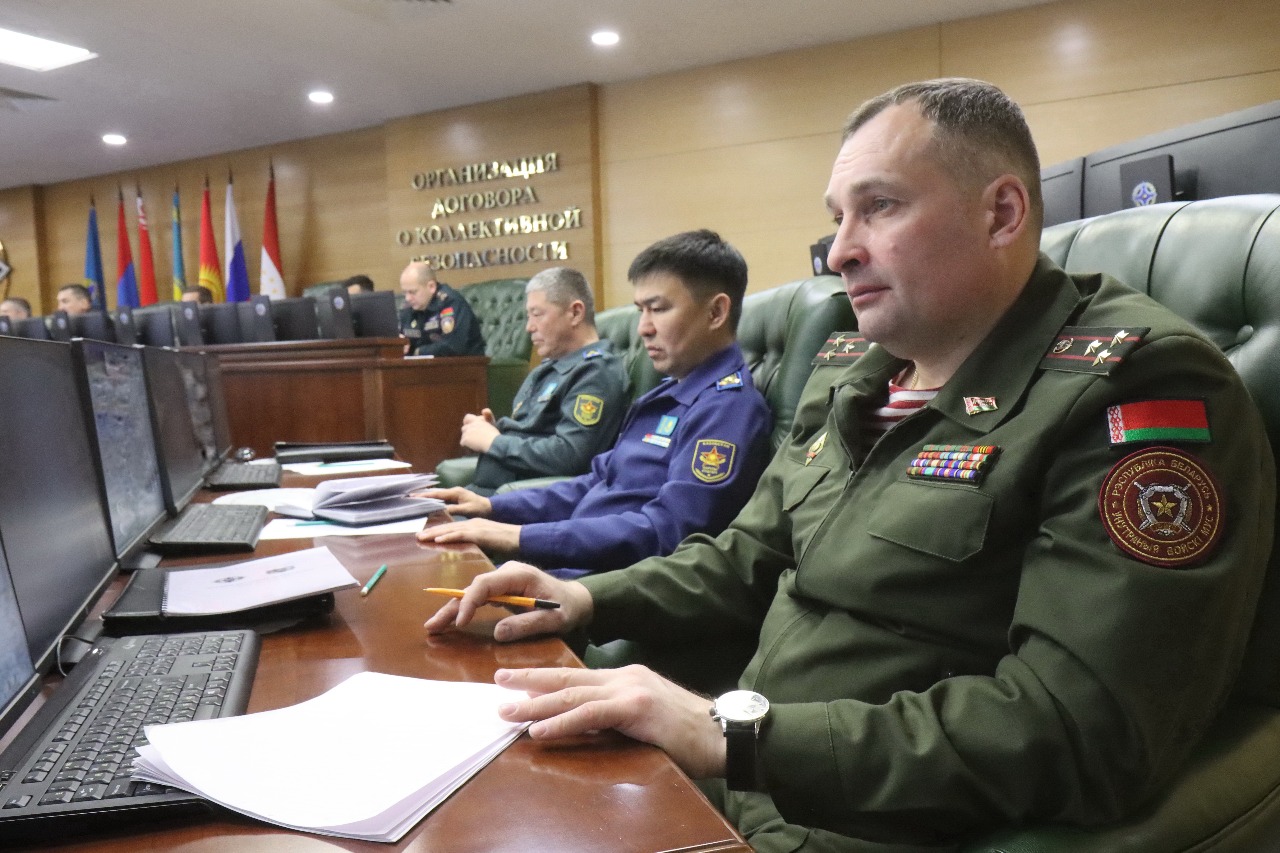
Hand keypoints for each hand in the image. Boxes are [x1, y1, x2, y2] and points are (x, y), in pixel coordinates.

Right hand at [413, 486, 490, 516]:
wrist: (489, 507)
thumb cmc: (480, 509)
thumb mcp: (467, 510)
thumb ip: (454, 509)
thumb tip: (441, 509)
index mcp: (455, 492)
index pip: (437, 494)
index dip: (425, 495)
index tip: (413, 496)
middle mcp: (453, 491)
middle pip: (435, 492)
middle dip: (422, 494)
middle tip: (410, 496)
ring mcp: (454, 494)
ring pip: (437, 495)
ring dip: (427, 496)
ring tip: (414, 498)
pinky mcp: (454, 498)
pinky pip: (441, 498)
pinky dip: (433, 499)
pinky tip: (427, 502)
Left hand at [417, 518, 520, 552]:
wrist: (522, 537)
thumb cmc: (508, 543)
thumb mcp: (488, 544)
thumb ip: (476, 547)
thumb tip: (467, 557)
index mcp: (474, 525)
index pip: (452, 527)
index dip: (438, 531)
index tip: (425, 535)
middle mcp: (472, 523)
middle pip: (448, 526)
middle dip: (431, 531)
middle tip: (416, 536)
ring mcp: (476, 526)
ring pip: (451, 528)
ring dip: (434, 533)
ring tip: (421, 537)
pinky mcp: (480, 533)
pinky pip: (461, 534)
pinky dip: (448, 536)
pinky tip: (438, 539)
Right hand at [424, 561, 592, 639]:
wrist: (575, 600)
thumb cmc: (567, 608)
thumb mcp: (553, 619)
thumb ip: (527, 624)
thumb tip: (498, 633)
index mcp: (519, 574)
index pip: (485, 584)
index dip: (470, 602)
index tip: (460, 623)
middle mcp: (506, 573)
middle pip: (473, 588)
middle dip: (452, 607)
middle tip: (432, 626)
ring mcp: (502, 580)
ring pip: (472, 593)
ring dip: (453, 609)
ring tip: (433, 626)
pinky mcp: (500, 589)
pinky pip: (478, 598)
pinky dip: (463, 610)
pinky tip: (449, 622)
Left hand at [459, 412, 499, 452]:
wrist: (494, 444)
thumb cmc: (496, 435)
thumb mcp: (492, 423)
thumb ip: (488, 416)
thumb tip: (484, 410)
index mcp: (478, 420)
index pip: (467, 418)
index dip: (468, 422)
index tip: (471, 426)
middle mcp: (471, 424)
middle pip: (464, 428)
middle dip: (467, 432)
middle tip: (474, 438)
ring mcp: (467, 432)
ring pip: (463, 436)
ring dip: (467, 439)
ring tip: (475, 444)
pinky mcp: (465, 439)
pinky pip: (462, 443)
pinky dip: (466, 446)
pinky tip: (473, 448)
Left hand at [494, 665, 726, 779]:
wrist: (723, 732)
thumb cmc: (688, 731)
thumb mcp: (646, 717)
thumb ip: (616, 715)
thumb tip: (584, 724)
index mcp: (625, 677)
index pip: (576, 675)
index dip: (543, 677)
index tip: (515, 681)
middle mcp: (624, 676)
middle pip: (567, 677)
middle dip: (529, 681)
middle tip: (497, 684)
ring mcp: (630, 689)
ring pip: (572, 694)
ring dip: (535, 704)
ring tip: (507, 712)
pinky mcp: (636, 707)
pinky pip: (590, 714)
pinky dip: (562, 721)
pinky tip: (540, 729)